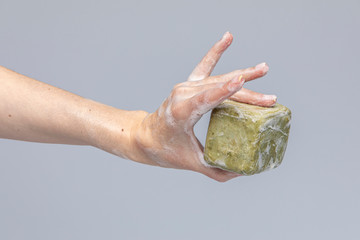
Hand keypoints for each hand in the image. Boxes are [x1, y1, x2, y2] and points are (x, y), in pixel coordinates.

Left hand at [132, 32, 275, 181]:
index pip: (205, 99)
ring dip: (242, 75)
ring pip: (217, 79)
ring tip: (263, 68)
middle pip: (218, 89)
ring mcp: (185, 87)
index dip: (223, 91)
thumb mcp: (191, 163)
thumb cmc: (166, 149)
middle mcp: (182, 95)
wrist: (146, 136)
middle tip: (271, 99)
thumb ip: (217, 171)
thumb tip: (243, 172)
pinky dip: (216, 52)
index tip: (242, 81)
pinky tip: (228, 37)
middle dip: (246, 93)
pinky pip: (205, 66)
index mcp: (181, 113)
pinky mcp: (189, 85)